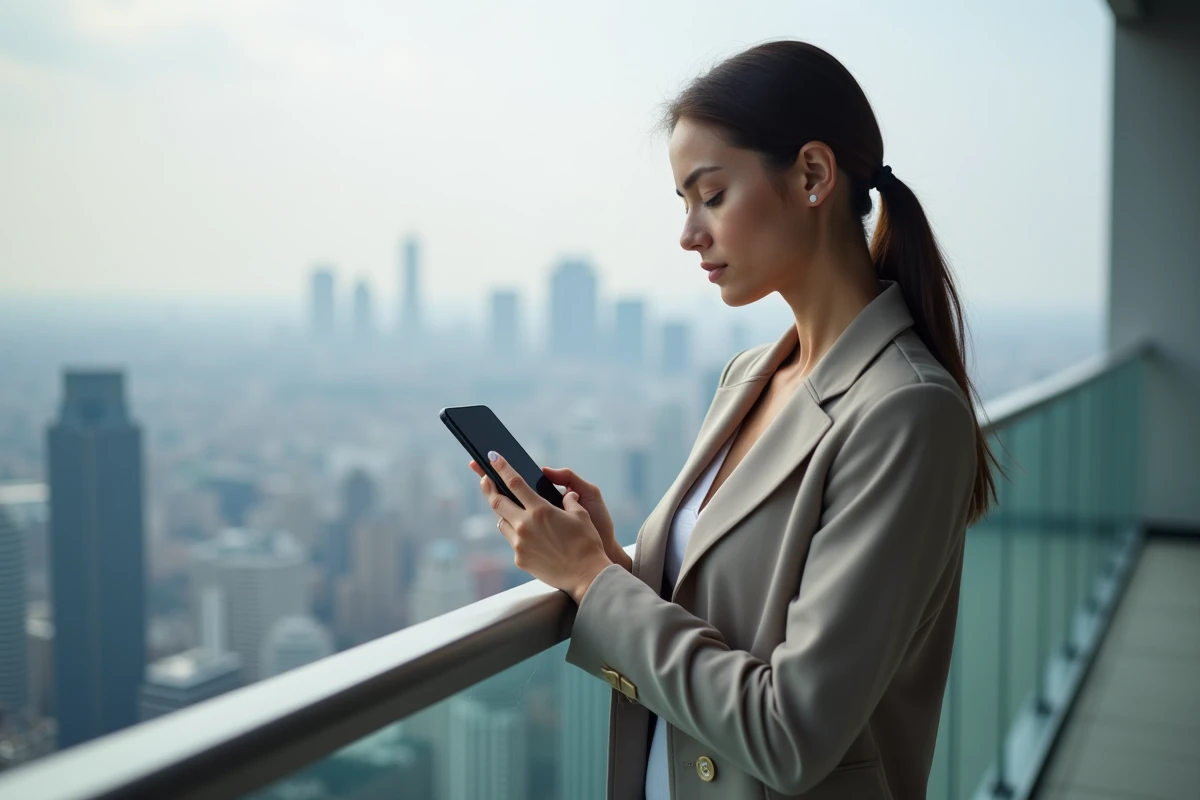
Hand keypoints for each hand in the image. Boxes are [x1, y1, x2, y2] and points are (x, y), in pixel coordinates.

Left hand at [468, 461, 630, 571]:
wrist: (586, 575)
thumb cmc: (587, 543)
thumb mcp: (581, 515)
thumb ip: (569, 501)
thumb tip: (566, 495)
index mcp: (540, 510)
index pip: (514, 483)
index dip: (501, 468)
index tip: (492, 457)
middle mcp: (525, 525)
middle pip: (497, 502)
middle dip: (489, 488)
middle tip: (486, 480)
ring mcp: (520, 544)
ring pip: (501, 523)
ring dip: (504, 514)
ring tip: (510, 510)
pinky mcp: (520, 559)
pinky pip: (512, 541)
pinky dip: (516, 534)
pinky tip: (527, 535)